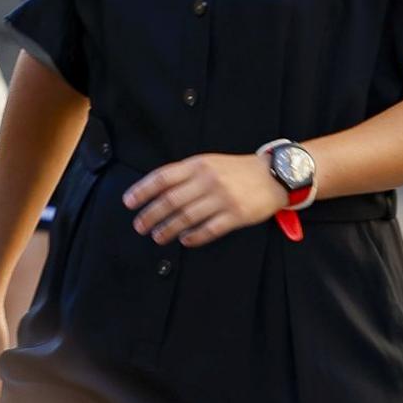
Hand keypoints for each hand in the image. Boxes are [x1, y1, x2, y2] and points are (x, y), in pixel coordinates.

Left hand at [123, 153, 288, 248]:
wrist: (273, 174)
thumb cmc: (235, 169)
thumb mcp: (208, 162)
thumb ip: (185, 174)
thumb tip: (158, 189)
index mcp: (197, 165)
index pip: (162, 178)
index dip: (143, 190)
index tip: (129, 202)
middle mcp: (207, 180)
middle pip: (171, 200)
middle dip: (151, 214)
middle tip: (139, 225)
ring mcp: (222, 198)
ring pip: (187, 216)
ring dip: (168, 228)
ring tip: (157, 236)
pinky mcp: (236, 215)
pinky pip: (210, 229)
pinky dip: (194, 236)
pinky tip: (185, 240)